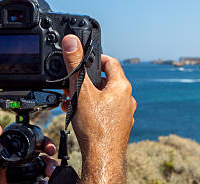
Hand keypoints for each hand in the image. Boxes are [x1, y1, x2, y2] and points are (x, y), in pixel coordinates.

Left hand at [0, 124, 57, 183]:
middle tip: (51, 156)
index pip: (24, 144)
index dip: (38, 142)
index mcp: (1, 155)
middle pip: (37, 157)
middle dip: (48, 156)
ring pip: (39, 171)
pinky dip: (43, 183)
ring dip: (48, 169)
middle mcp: (11, 166)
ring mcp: (15, 179)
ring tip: (50, 172)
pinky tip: (45, 182)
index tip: (46, 145)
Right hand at [61, 35, 136, 183]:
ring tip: (72, 101)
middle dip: (87, 81)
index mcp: (121, 85)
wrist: (102, 157)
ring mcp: (125, 112)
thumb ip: (75, 64)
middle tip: (73, 84)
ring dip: (88, 96)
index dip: (96, 58)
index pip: (111, 61)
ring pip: (105, 97)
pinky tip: (80, 115)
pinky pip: (106, 110)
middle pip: (106, 80)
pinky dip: (94, 108)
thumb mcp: (81, 91)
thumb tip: (72, 41)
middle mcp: (127, 97)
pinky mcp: (120, 125)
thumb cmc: (95, 127)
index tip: (85, 59)